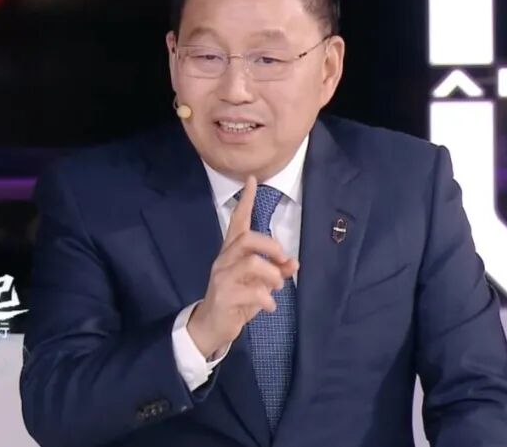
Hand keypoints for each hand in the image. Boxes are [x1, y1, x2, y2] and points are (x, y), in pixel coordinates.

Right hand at [186, 175, 298, 358]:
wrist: (212, 326)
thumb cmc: (237, 299)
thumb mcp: (259, 284)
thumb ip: (276, 271)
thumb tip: (294, 263)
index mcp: (232, 252)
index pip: (237, 221)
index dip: (245, 201)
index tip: (252, 180)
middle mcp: (224, 260)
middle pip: (247, 239)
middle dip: (272, 246)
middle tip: (284, 260)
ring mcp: (222, 277)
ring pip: (251, 263)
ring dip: (272, 274)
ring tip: (278, 286)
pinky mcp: (224, 296)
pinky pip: (251, 292)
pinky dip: (267, 299)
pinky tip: (270, 307)